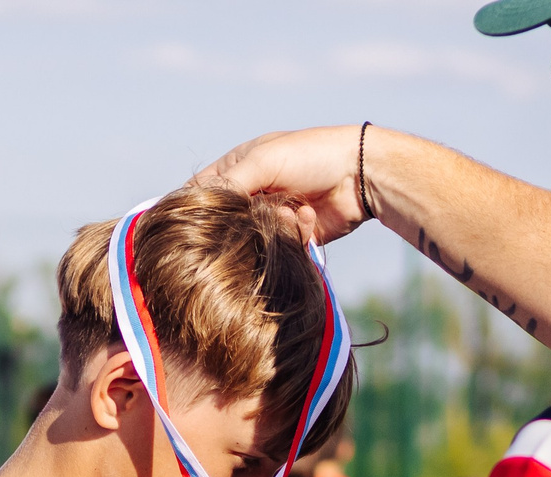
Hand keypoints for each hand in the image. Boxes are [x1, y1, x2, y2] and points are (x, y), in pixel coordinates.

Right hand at [195, 126, 372, 241]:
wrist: (360, 175)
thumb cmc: (310, 156)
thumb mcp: (262, 162)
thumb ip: (228, 186)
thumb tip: (197, 211)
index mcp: (238, 168)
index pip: (201, 192)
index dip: (194, 208)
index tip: (191, 225)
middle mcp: (252, 193)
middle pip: (225, 222)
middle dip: (238, 223)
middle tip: (253, 217)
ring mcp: (271, 216)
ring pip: (253, 238)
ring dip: (272, 226)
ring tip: (292, 209)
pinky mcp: (292, 236)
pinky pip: (279, 246)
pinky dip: (294, 232)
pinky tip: (308, 215)